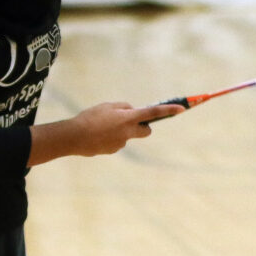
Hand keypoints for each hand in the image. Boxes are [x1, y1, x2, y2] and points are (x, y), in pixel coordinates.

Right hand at [27, 101, 183, 164]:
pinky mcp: (113, 150)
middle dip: (143, 126)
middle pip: (146, 130)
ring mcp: (122, 143)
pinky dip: (110, 138)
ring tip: (102, 126)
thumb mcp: (107, 105)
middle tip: (130, 120)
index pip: (153, 113)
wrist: (74, 137)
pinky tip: (97, 135)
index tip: (182, 108)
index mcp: (128, 118)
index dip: (169, 110)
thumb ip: (123, 107)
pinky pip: (116, 142)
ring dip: (121, 131)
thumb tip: (132, 111)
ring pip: (128, 135)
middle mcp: (129, 132)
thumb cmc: (90, 118)